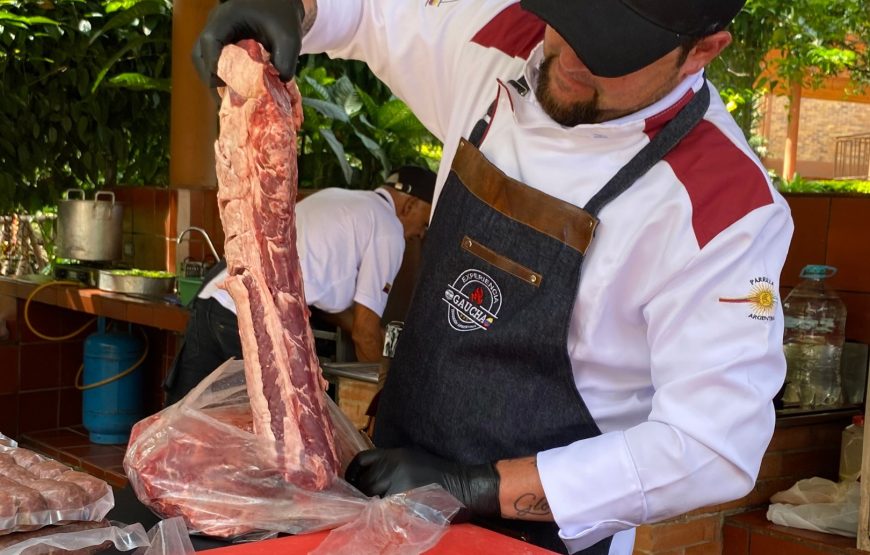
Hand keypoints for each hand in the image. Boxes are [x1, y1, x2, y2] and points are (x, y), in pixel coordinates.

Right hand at [192, 0, 304, 85]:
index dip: (214, 62)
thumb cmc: (282, 17)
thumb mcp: (289, 37)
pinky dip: (221, 77)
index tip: (223, 81)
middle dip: (210, 76)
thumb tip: (277, 85)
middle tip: (227, 94)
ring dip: (213, 79)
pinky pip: (213, 63)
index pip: (210, 40)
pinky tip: (235, 90)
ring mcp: (216, 35)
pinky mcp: (221, 45)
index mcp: (227, 17)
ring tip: (230, 96)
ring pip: (202, 60)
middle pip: (199, 54)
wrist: (279, 5)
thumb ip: (286, 60)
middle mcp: (216, 26)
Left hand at [345, 447, 500, 521]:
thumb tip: (368, 478)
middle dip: (361, 492)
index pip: (362, 459)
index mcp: (394, 454)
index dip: (352, 472)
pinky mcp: (403, 502)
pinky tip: (384, 517)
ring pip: (370, 496)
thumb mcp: (411, 459)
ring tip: (375, 510)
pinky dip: (379, 514)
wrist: (462, 485)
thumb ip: (390, 464)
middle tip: (366, 502)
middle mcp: (392, 466)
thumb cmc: (438, 473)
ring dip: (369, 505)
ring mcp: (397, 484)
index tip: (352, 482)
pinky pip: (382, 510)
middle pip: (364, 481)